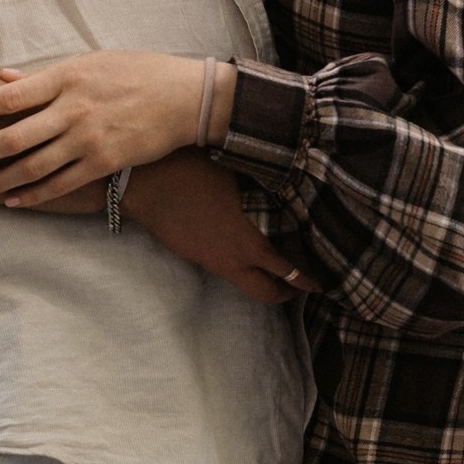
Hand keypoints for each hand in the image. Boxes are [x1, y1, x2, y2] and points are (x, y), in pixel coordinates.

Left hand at [0, 52, 234, 205]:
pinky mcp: (104, 162)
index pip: (8, 97)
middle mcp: (72, 109)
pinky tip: (12, 201)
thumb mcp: (89, 62)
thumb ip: (43, 77)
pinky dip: (34, 195)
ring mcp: (88, 139)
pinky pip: (61, 184)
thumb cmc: (135, 73)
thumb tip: (2, 80)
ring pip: (33, 166)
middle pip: (13, 137)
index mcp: (65, 78)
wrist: (185, 98)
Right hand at [125, 156, 316, 307]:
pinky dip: (242, 266)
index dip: (308, 280)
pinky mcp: (194, 254)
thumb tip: (291, 183)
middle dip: (287, 293)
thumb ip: (265, 186)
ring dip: (263, 280)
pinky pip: (225, 268)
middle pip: (265, 294)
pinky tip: (245, 245)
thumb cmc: (191, 169)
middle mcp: (231, 259)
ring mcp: (209, 260)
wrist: (141, 182)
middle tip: (301, 282)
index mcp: (248, 241)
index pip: (287, 271)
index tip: (322, 282)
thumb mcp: (237, 173)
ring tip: (276, 265)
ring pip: (243, 283)